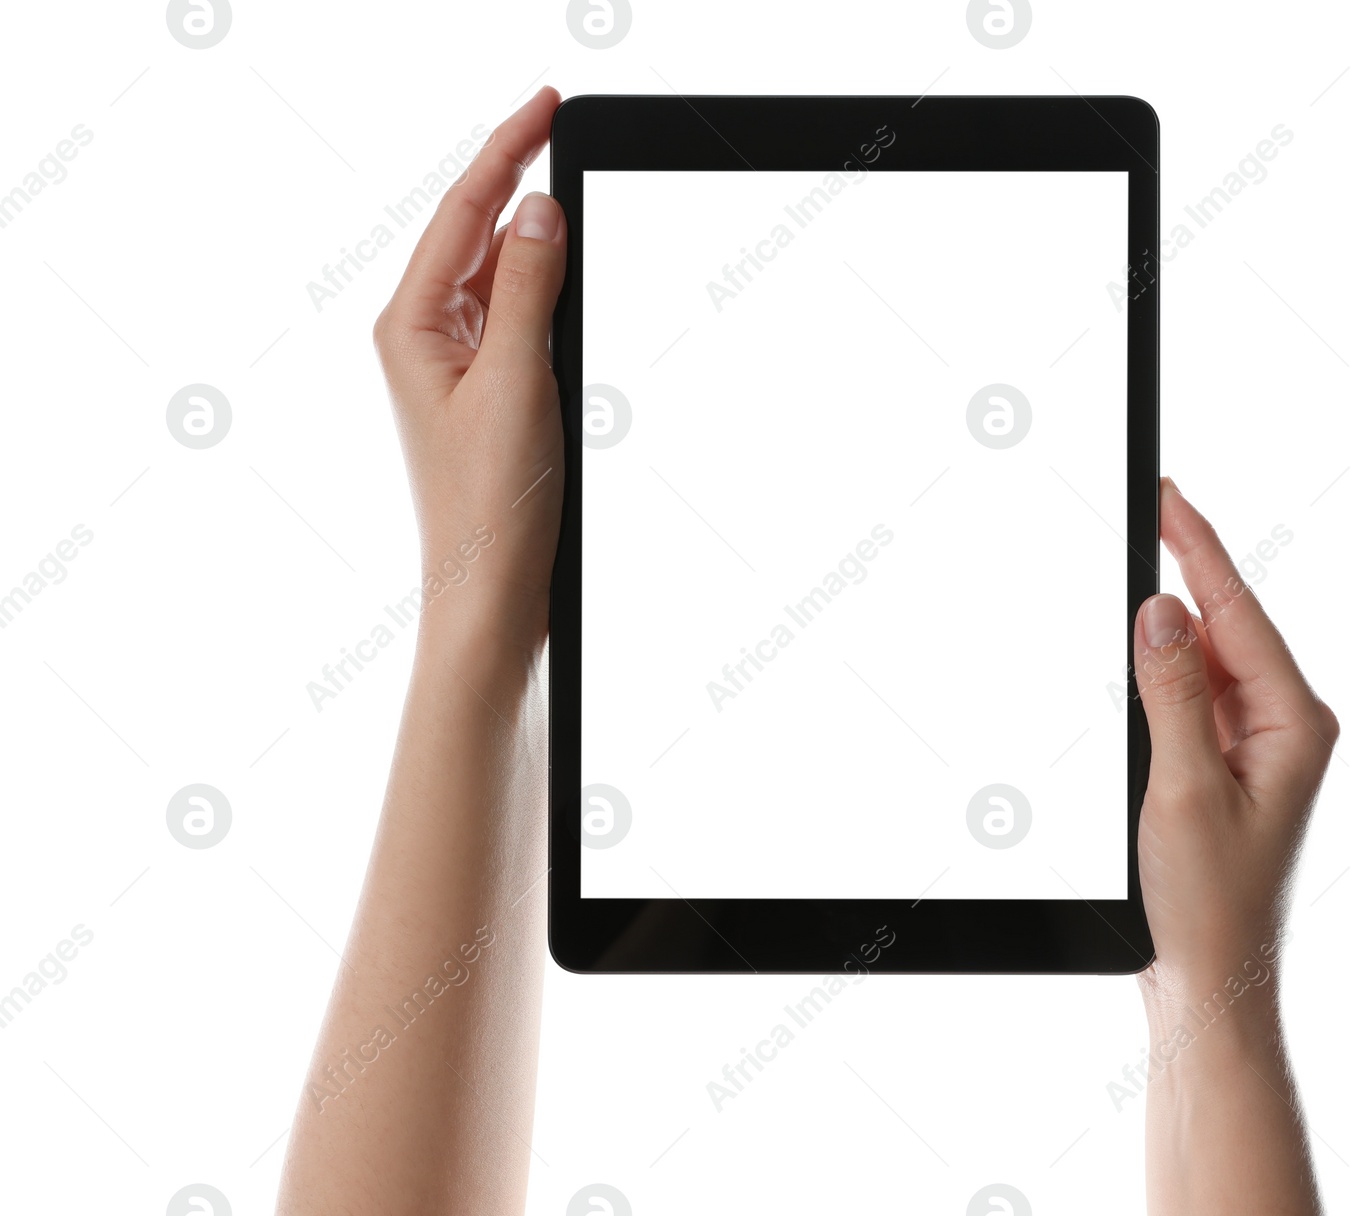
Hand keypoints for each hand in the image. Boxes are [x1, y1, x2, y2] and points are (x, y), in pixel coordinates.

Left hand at [372, 87, 567, 655]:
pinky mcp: (484, 395)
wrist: (490, 594)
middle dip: (513, 175)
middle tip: (557, 121)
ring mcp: (452, 367)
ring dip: (527, 232)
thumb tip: (539, 208)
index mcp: (411, 325)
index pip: (463, 212)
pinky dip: (538, 286)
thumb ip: (526, 288)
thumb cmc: (491, 504)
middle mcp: (422, 338)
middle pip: (471, 231)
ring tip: (563, 182)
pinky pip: (509, 316)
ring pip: (491, 272)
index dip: (506, 149)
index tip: (546, 103)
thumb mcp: (516, 381)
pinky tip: (560, 272)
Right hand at [1133, 478, 1339, 1008]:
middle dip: (1185, 564)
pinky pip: (1191, 691)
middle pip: (1227, 622)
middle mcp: (1284, 724)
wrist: (1208, 978)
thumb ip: (1173, 690)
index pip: (1238, 611)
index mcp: (1294, 722)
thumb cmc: (1207, 902)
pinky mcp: (1223, 762)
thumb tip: (1161, 610)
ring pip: (1206, 654)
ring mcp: (1254, 743)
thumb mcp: (1182, 787)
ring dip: (1169, 616)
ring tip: (1140, 551)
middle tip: (1149, 502)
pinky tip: (1136, 642)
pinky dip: (1160, 664)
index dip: (1198, 546)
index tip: (1167, 493)